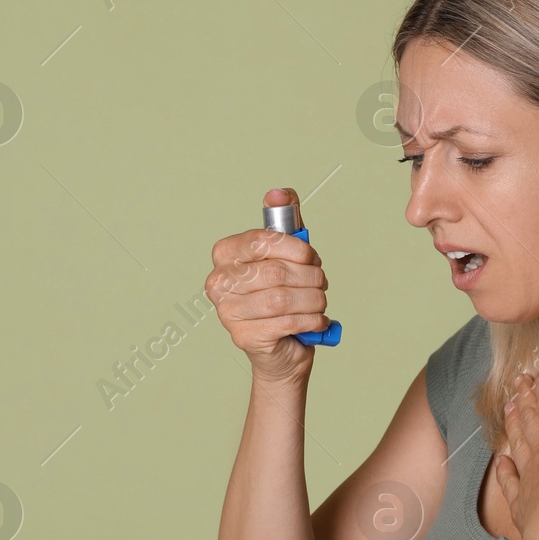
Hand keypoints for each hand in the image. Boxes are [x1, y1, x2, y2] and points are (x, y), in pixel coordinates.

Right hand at [207, 187, 331, 384]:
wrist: (283, 346)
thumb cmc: (284, 294)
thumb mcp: (288, 252)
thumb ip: (285, 218)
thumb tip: (277, 193)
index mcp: (225, 254)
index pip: (262, 241)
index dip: (297, 249)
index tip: (311, 258)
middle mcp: (218, 282)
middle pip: (276, 272)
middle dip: (310, 278)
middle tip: (320, 284)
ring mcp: (227, 311)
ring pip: (283, 298)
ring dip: (313, 300)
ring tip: (319, 302)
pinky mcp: (243, 337)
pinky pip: (287, 322)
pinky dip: (311, 320)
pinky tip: (315, 320)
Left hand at [493, 355, 538, 539]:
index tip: (537, 370)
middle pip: (532, 417)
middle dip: (526, 397)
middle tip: (517, 381)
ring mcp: (529, 475)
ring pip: (518, 443)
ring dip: (513, 424)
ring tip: (507, 409)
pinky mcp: (522, 501)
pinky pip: (510, 481)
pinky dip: (503, 470)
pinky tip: (499, 462)